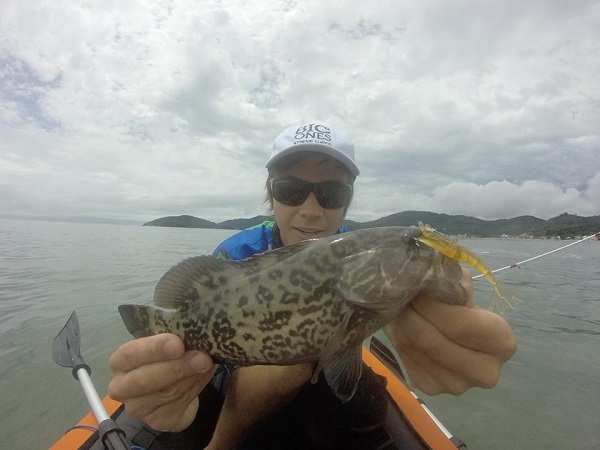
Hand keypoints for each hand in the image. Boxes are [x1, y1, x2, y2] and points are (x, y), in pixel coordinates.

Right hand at [108, 334, 215, 431]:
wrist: (175, 386)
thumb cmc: (166, 357)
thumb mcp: (167, 345)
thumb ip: (175, 341)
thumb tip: (196, 337)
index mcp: (120, 361)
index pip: (130, 354)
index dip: (154, 348)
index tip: (178, 344)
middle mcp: (122, 387)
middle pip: (144, 379)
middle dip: (176, 367)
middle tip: (201, 358)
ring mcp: (137, 407)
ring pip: (165, 393)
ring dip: (190, 377)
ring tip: (207, 364)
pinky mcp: (156, 420)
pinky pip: (178, 404)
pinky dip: (195, 387)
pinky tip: (204, 375)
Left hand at [384, 268, 515, 394]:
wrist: (439, 322)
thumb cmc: (454, 301)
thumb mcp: (459, 283)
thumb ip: (452, 282)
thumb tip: (433, 283)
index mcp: (502, 343)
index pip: (462, 326)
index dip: (433, 305)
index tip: (417, 289)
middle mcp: (486, 372)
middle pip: (436, 342)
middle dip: (413, 315)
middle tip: (401, 297)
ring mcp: (459, 386)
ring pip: (418, 351)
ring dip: (402, 325)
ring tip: (399, 306)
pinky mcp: (433, 389)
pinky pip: (409, 361)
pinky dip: (400, 339)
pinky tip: (402, 326)